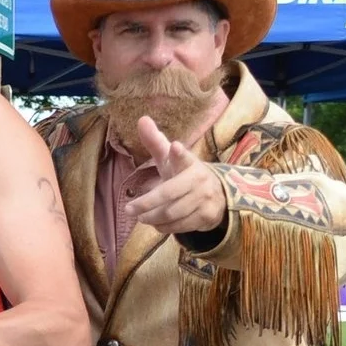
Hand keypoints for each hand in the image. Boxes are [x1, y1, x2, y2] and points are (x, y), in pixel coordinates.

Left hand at [126, 116, 225, 234]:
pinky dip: (164, 227)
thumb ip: (155, 142)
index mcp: (188, 163)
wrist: (216, 194)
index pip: (184, 157)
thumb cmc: (183, 173)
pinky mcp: (207, 216)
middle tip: (129, 209)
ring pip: (172, 213)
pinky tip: (156, 223)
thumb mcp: (170, 158)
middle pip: (169, 193)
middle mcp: (198, 180)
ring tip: (141, 217)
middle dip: (147, 203)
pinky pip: (180, 226)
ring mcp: (204, 199)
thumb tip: (141, 119)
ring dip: (152, 217)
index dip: (179, 153)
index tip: (175, 147)